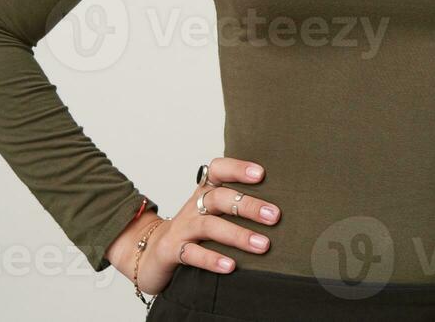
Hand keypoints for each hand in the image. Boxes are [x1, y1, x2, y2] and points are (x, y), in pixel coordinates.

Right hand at [112, 156, 281, 295]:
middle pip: (219, 198)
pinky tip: (230, 266)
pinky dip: (211, 259)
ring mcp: (181, 229)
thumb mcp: (213, 215)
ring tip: (262, 245)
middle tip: (274, 216)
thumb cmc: (194, 233)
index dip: (237, 169)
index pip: (217, 171)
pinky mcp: (172, 251)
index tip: (261, 173)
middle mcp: (193, 207)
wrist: (152, 254)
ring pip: (208, 226)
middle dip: (248, 206)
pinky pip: (191, 253)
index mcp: (204, 194)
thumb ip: (239, 209)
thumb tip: (281, 211)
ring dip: (237, 235)